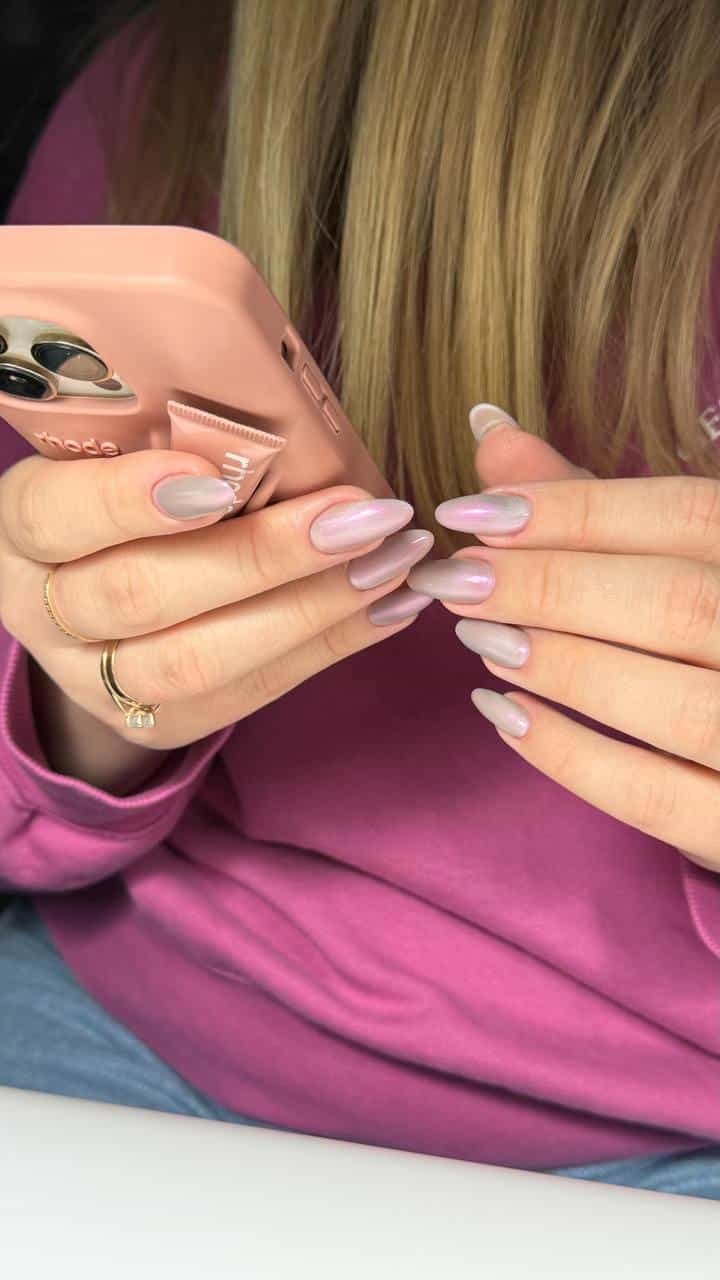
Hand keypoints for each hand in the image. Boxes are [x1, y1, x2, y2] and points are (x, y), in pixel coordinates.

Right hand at [0, 446, 432, 756]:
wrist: (88, 603)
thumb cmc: (118, 504)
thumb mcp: (112, 459)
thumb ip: (169, 442)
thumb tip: (295, 417)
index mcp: (21, 530)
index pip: (55, 515)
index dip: (129, 501)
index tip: (215, 479)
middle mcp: (44, 613)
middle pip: (142, 595)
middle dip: (263, 556)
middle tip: (362, 516)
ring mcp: (98, 683)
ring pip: (198, 661)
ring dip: (311, 609)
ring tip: (392, 562)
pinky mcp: (158, 723)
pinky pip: (248, 694)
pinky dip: (328, 646)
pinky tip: (391, 606)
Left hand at [408, 403, 719, 873]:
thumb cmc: (717, 644)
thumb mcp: (682, 563)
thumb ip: (596, 508)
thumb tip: (488, 433)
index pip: (691, 514)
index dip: (576, 510)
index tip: (471, 511)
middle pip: (678, 602)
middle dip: (552, 586)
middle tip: (457, 578)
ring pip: (675, 703)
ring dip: (561, 665)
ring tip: (477, 637)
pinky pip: (659, 798)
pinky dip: (574, 758)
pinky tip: (503, 715)